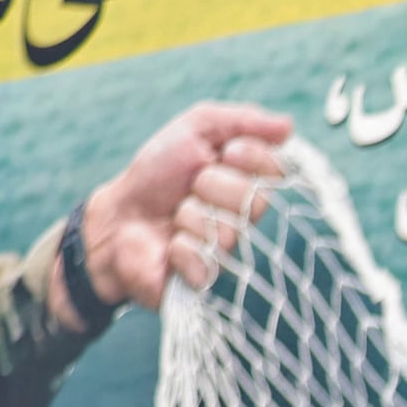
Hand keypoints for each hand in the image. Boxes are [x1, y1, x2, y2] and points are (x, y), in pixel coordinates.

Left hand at [77, 103, 294, 316]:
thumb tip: (287, 125)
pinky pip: (204, 260)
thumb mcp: (195, 131)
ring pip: (227, 230)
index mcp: (254, 186)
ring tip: (176, 220)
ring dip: (189, 216)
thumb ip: (241, 122)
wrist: (119, 217)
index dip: (248, 157)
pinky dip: (179, 248)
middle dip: (211, 185)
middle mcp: (252, 223)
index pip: (278, 170)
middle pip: (255, 200)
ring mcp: (235, 256)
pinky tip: (171, 248)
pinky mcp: (212, 284)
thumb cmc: (158, 176)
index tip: (224, 154)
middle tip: (190, 189)